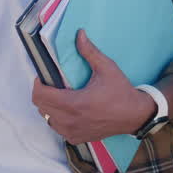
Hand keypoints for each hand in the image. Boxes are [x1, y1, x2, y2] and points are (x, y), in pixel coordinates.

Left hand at [31, 29, 155, 144]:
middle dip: (43, 93)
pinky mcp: (76, 138)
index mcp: (74, 104)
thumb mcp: (106, 68)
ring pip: (47, 118)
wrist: (134, 115)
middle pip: (40, 107)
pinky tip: (69, 109)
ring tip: (61, 96)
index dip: (38, 84)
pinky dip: (58, 118)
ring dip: (49, 106)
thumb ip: (89, 51)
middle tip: (53, 84)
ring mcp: (72, 132)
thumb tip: (79, 34)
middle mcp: (70, 121)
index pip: (40, 96)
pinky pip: (57, 128)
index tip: (44, 76)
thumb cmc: (120, 92)